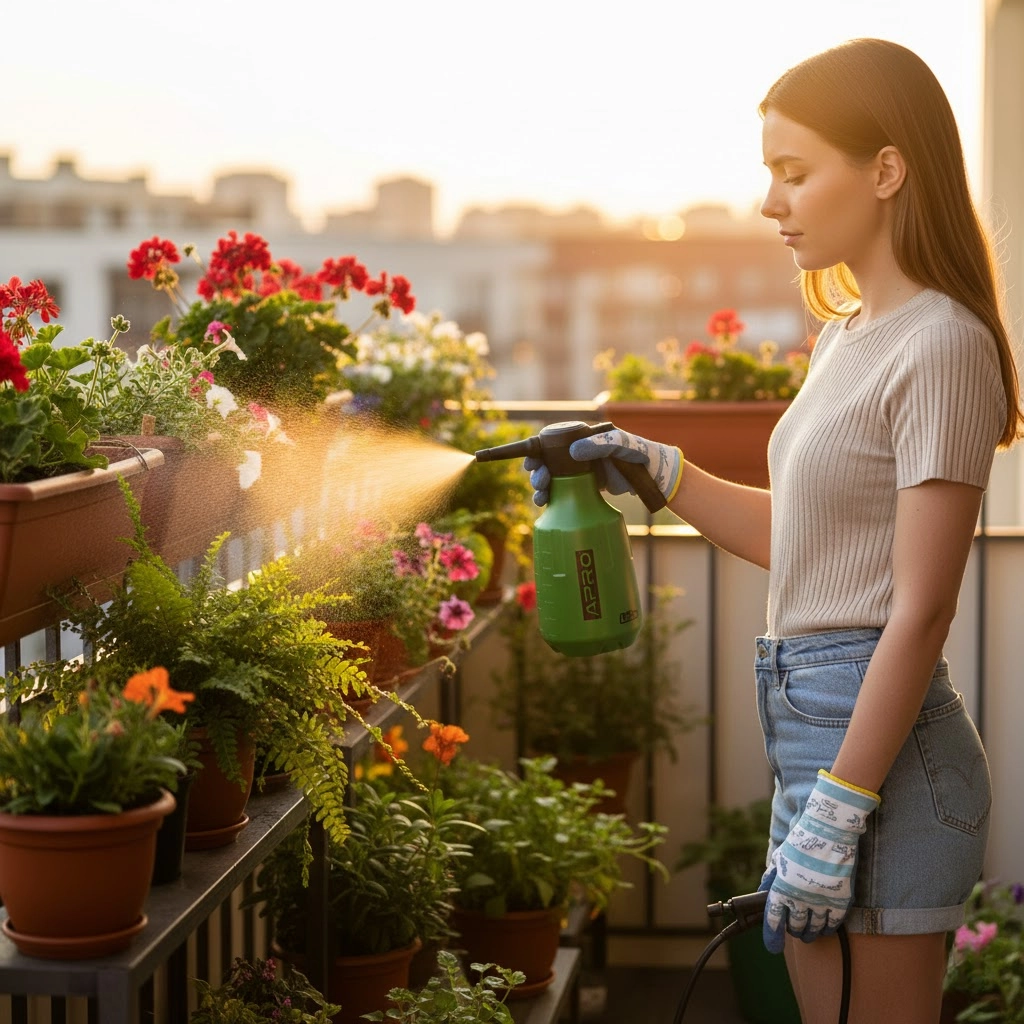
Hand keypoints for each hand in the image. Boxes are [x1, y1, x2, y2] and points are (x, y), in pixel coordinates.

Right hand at [524, 428, 682, 506]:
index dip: (536, 452)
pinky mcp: (585, 488)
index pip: (550, 443)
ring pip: (552, 479)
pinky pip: (562, 493)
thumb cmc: (637, 452)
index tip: (530, 462)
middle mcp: (576, 454)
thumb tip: (573, 452)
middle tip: (540, 481)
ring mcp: (579, 472)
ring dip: (541, 487)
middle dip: (537, 472)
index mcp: (580, 439)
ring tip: (541, 496)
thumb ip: (598, 445)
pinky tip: (546, 504)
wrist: (653, 474)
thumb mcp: (619, 443)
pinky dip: (552, 498)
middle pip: (546, 463)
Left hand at [761, 770, 879, 953]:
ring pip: (814, 928)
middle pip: (794, 926)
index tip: (773, 945)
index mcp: (781, 887)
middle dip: (792, 930)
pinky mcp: (840, 900)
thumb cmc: (802, 840)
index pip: (773, 919)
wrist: (830, 831)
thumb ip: (771, 877)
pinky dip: (828, 928)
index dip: (772, 935)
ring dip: (809, 932)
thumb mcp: (781, 857)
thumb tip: (762, 891)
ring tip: (808, 933)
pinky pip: (833, 923)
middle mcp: (799, 898)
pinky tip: (825, 927)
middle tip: (794, 930)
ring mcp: (821, 901)